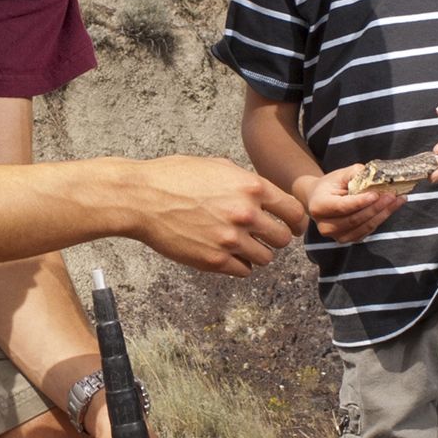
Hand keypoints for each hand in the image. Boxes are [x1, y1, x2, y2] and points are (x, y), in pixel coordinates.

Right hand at [125, 157, 305, 273]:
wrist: (142, 198)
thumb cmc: (174, 178)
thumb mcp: (217, 166)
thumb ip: (246, 182)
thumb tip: (265, 195)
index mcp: (251, 187)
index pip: (294, 212)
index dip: (296, 221)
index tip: (292, 226)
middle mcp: (246, 214)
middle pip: (284, 239)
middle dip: (276, 238)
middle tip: (263, 237)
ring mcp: (231, 239)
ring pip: (266, 258)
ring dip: (257, 254)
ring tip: (242, 246)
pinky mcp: (214, 260)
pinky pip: (244, 271)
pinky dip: (240, 265)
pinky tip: (228, 255)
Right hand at [304, 164, 412, 243]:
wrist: (319, 200)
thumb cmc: (330, 186)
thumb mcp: (339, 175)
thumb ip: (355, 174)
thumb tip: (376, 175)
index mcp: (319, 207)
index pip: (342, 207)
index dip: (360, 202)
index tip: (376, 194)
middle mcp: (326, 226)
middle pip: (355, 219)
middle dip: (376, 207)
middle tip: (392, 195)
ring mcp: (337, 236)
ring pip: (364, 227)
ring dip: (383, 214)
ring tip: (397, 200)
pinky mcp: (348, 239)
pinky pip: (368, 231)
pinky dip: (380, 219)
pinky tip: (391, 208)